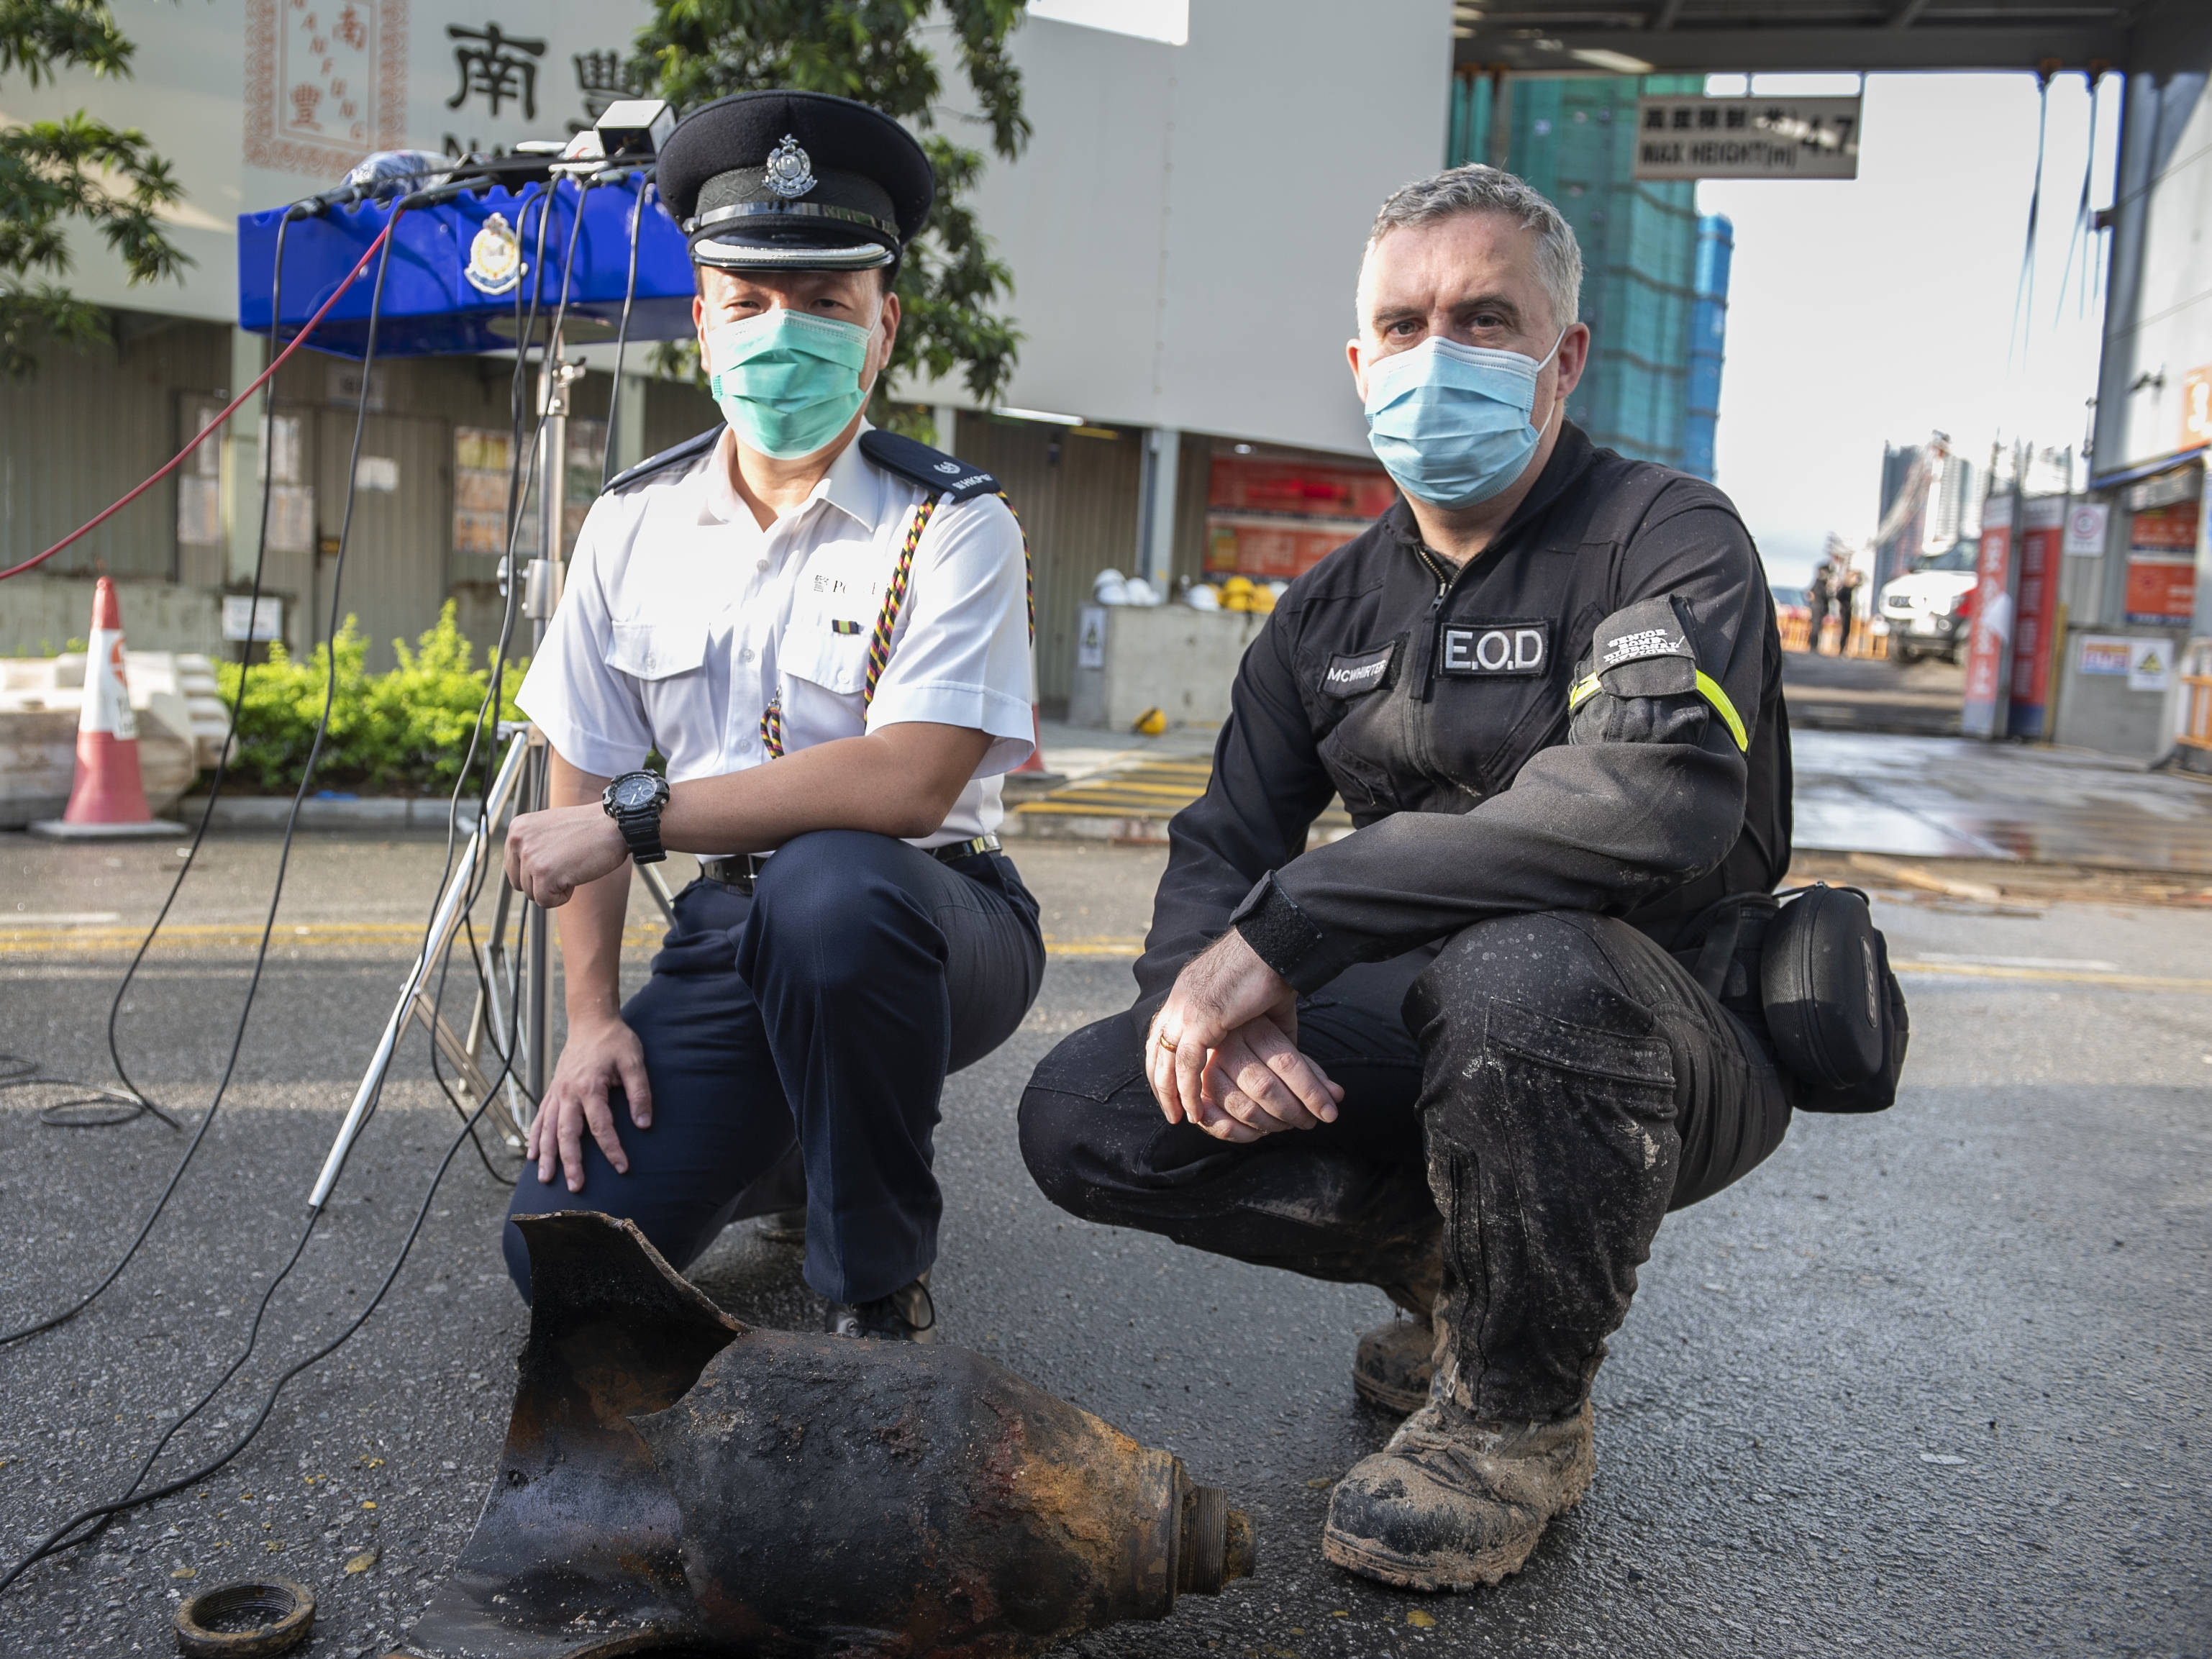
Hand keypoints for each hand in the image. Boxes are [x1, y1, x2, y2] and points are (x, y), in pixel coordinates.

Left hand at [505, 803, 627, 907]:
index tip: (557, 860)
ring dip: (555, 888)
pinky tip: (576, 875)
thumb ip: (531, 845)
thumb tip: (523, 871)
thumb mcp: (549, 828)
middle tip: (566, 864)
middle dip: (542, 882)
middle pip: (520, 883)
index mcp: (518, 828)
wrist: (615, 825)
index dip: (537, 871)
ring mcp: (530, 856)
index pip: (514, 867)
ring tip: (572, 866)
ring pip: (532, 894)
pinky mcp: (543, 873)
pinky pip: (546, 902)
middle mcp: (518, 840)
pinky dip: (563, 896)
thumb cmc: (590, 828)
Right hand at [528, 1014, 652, 1192]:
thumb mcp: (634, 1062)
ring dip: (547, 1155)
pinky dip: (535, 1137)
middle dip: (570, 1162)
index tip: (622, 1167)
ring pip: (548, 1129)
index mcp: (590, 1086)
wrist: (591, 1021)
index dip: (612, 1148)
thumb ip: (639, 1093)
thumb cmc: (615, 1041)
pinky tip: (532, 1155)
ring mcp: (557, 1092)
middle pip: (567, 1133)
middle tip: (575, 1187)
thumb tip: (644, 1124)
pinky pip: (540, 1118)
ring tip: (545, 1179)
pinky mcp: (553, 1091)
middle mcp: (568, 1093)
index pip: (601, 1125)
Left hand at [1146, 930, 1342, 1141]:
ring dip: (1170, 1093)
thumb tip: (1284, 1048)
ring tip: (1180, 1118)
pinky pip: (1187, 1063)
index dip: (1164, 1062)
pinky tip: (1195, 1110)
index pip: (1162, 1032)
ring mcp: (1186, 1008)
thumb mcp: (1260, 1003)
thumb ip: (1262, 1027)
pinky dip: (1188, 1090)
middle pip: (1156, 1048)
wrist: (1277, 945)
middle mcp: (1179, 999)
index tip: (1171, 1087)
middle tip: (1170, 1111)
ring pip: (1166, 1059)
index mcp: (1187, 992)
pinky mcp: (1202, 1018)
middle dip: (1160, 1082)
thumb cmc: (1274, 967)